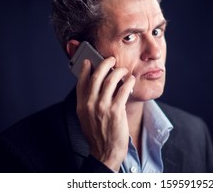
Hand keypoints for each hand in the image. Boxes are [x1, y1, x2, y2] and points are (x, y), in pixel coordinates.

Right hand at [76, 57, 134, 171]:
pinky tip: (131, 80)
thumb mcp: (86, 117)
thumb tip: (96, 85)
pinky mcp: (116, 111)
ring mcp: (102, 107)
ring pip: (110, 80)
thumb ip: (88, 101)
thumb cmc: (98, 134)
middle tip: (111, 59)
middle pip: (96, 76)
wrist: (105, 152)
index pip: (81, 81)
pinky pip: (123, 90)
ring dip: (119, 71)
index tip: (89, 61)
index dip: (85, 68)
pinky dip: (128, 82)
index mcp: (81, 105)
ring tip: (123, 70)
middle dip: (104, 64)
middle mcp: (89, 104)